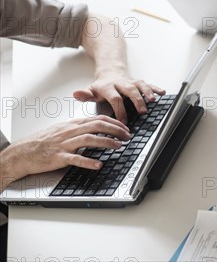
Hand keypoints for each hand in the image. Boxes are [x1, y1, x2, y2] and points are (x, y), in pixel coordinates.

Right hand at [0, 116, 130, 183]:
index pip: (98, 119)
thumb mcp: (63, 129)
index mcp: (73, 124)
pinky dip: (88, 161)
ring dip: (106, 142)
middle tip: (127, 136)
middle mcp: (70, 132)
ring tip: (118, 146)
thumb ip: (79, 127)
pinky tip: (99, 165)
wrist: (23, 152)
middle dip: (115, 130)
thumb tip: (97, 126)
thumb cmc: (44, 141)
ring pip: (89, 139)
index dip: (114, 123)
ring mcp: (64, 144)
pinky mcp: (59, 157)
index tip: (125, 128)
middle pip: (97, 126)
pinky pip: (75, 158)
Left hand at [73, 71, 165, 123]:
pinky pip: (148, 84)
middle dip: (137, 100)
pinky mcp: (138, 82)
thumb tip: (76, 94)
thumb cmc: (101, 87)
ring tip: (152, 100)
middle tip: (142, 110)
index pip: (115, 98)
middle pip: (130, 90)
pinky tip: (162, 93)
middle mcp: (121, 83)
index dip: (119, 109)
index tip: (123, 120)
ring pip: (140, 85)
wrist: (110, 72)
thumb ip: (85, 95)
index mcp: (108, 87)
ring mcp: (131, 82)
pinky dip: (155, 88)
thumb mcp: (91, 90)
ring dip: (147, 92)